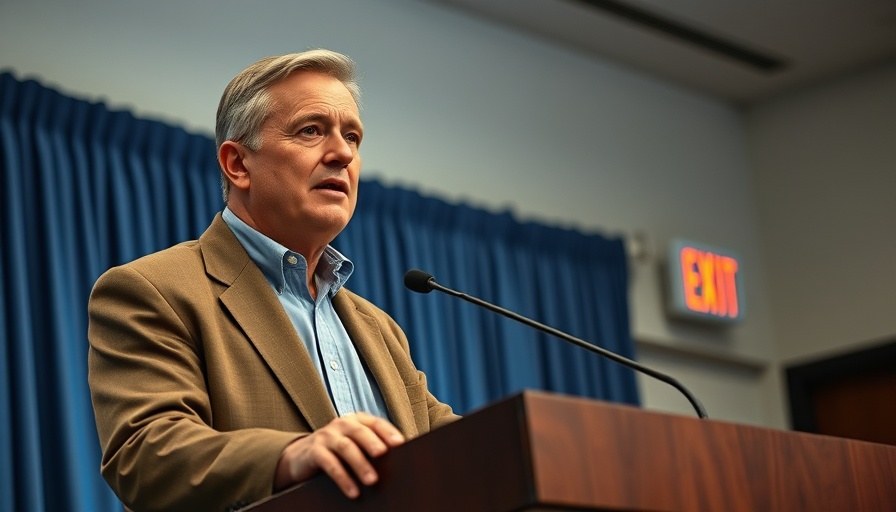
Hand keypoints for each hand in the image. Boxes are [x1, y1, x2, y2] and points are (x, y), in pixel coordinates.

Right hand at [274, 413, 405, 497]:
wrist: (300, 456)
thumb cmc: (337, 451)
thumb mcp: (355, 444)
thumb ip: (373, 446)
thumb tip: (403, 459)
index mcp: (356, 420)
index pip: (375, 422)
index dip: (387, 431)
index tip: (400, 443)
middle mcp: (341, 424)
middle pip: (359, 432)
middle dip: (372, 442)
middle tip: (384, 454)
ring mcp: (326, 436)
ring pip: (345, 448)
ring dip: (360, 464)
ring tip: (372, 480)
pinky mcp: (314, 451)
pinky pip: (329, 464)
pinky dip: (342, 478)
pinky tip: (353, 492)